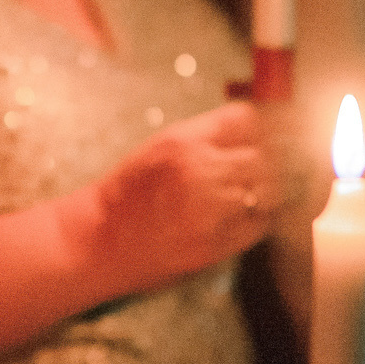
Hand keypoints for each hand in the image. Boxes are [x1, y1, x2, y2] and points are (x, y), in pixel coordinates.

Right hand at [79, 103, 294, 296]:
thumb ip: (204, 137)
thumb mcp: (159, 148)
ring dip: (262, 195)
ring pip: (266, 192)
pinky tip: (239, 221)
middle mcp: (199, 170)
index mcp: (183, 141)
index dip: (261, 128)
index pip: (246, 119)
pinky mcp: (215, 244)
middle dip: (263, 166)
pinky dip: (255, 223)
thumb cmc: (127, 194)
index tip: (266, 137)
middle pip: (262, 156)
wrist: (98, 241)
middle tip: (255, 175)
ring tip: (244, 200)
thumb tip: (253, 128)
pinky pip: (258, 226)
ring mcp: (209, 209)